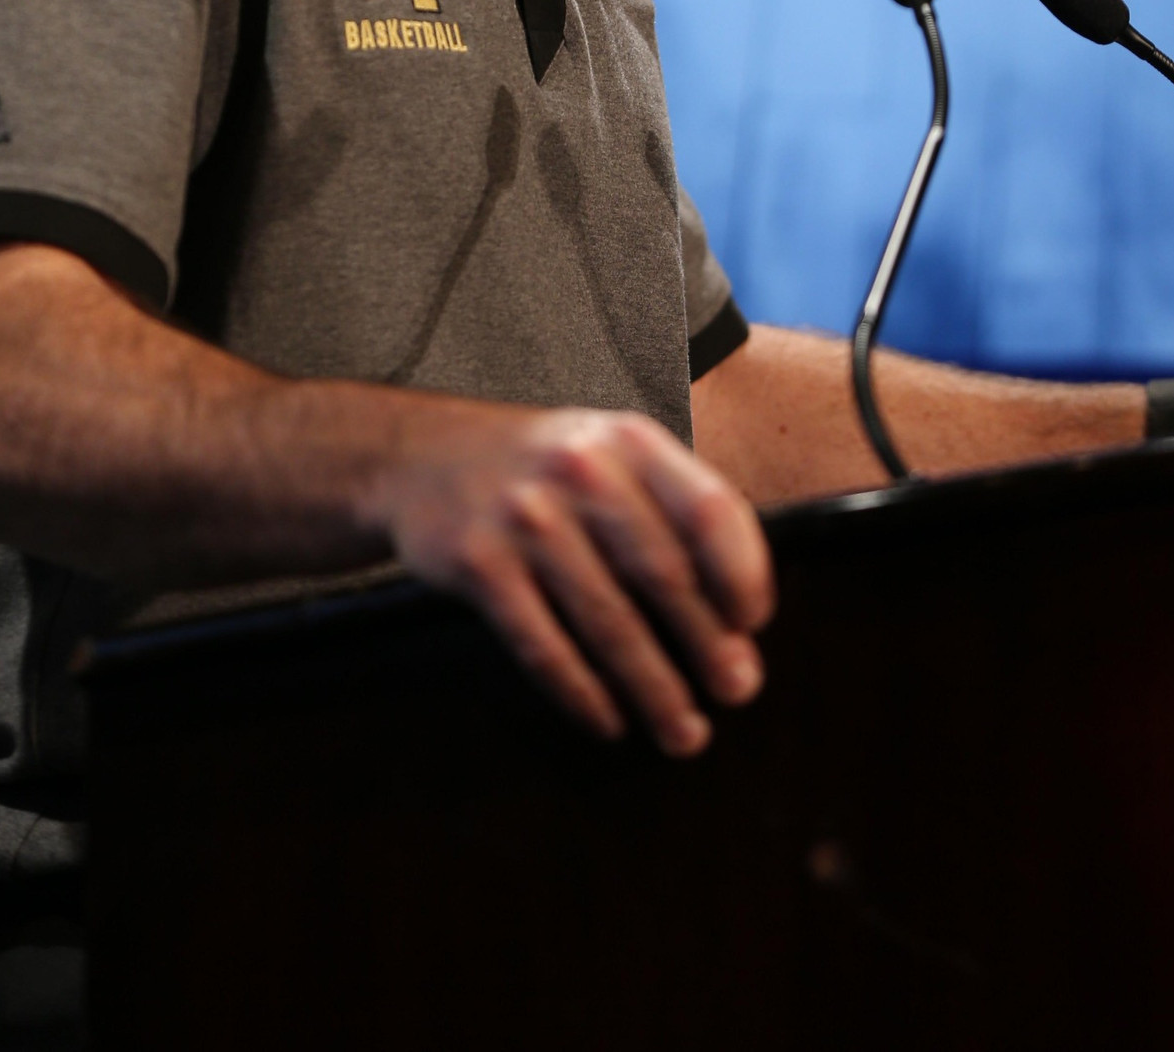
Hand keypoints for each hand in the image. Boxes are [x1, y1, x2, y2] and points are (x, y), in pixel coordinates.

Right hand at [372, 402, 774, 754]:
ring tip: (684, 732)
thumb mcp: (610, 456)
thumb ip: (672, 513)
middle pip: (662, 573)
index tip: (752, 625)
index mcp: (629, 442)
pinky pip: (542, 644)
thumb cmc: (545, 470)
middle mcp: (580, 470)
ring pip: (607, 620)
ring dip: (653, 687)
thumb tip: (740, 616)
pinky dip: (582, 693)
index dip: (742, 573)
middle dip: (706, 644)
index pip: (710, 508)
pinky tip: (608, 721)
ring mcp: (525, 516)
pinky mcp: (478, 562)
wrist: (421, 455)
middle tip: (735, 693)